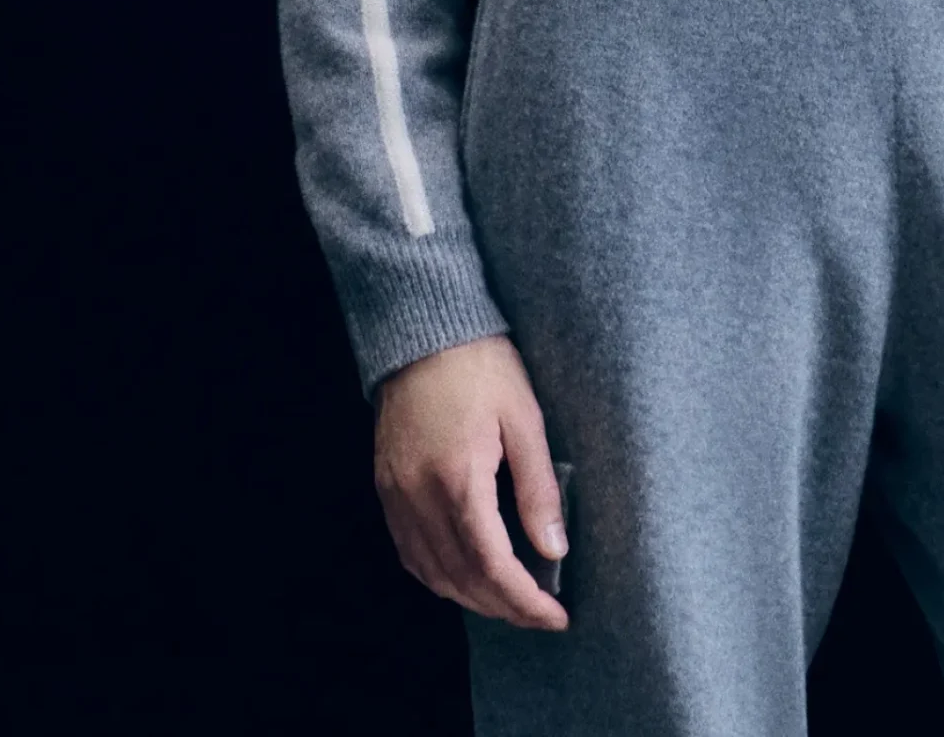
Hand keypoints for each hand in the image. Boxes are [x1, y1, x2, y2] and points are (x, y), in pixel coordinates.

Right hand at [374, 334, 568, 628]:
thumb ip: (539, 488)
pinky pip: (410, 552)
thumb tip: (554, 550)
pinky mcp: (386, 488)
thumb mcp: (523, 418)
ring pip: (432, 574)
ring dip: (472, 598)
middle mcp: (419, 498)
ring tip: (511, 600)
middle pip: (461, 580)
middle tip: (541, 614)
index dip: (525, 601)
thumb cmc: (481, 365)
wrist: (423, 327)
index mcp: (458, 481)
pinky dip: (440, 576)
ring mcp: (396, 496)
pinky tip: (465, 575)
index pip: (493, 567)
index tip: (557, 616)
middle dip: (504, 607)